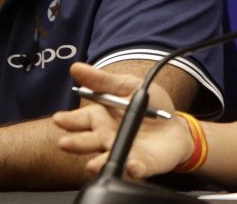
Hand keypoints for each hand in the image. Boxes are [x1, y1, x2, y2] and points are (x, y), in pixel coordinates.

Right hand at [53, 63, 193, 178]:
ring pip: (107, 160)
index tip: (60, 118)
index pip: (79, 120)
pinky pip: (135, 169)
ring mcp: (123, 153)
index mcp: (101, 119)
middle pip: (87, 142)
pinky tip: (131, 166)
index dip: (68, 120)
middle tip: (65, 143)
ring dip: (99, 163)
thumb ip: (103, 80)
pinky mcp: (141, 165)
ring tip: (92, 165)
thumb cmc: (150, 106)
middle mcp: (106, 138)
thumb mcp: (128, 86)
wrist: (176, 124)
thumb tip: (76, 67)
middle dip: (76, 143)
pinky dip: (133, 170)